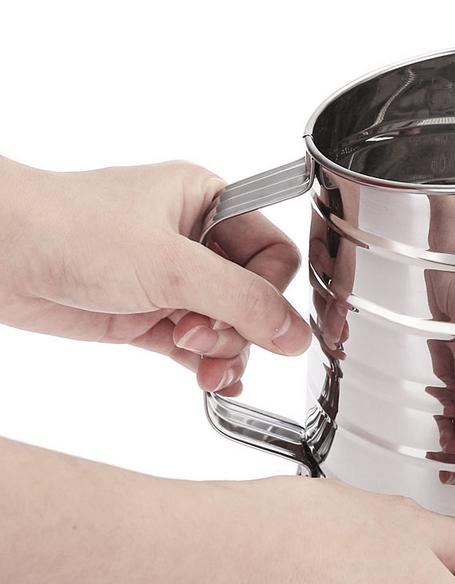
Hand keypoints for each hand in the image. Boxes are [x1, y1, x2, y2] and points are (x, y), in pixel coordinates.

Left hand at [0, 156, 310, 394]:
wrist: (0, 257)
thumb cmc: (70, 230)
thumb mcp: (172, 265)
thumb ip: (243, 300)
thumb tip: (295, 334)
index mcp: (209, 203)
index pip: (273, 254)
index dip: (271, 291)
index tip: (259, 321)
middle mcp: (196, 242)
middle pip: (253, 299)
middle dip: (237, 327)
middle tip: (201, 334)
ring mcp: (173, 282)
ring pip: (228, 328)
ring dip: (222, 351)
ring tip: (196, 359)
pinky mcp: (151, 316)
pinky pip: (198, 348)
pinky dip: (206, 366)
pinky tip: (210, 381)